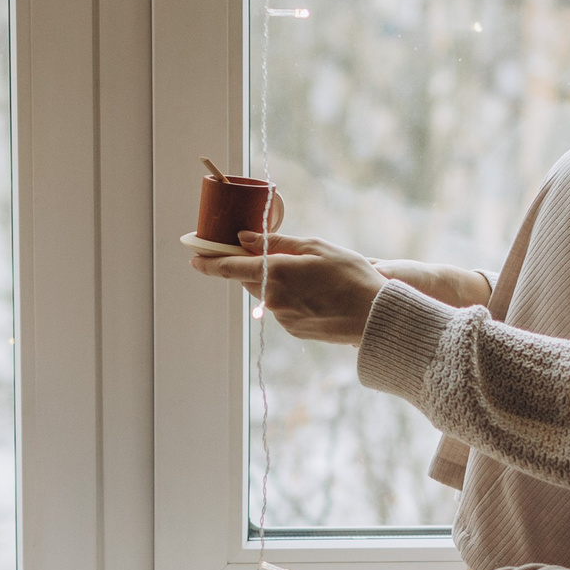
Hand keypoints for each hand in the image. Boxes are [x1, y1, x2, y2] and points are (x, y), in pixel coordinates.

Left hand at [192, 231, 385, 345]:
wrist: (375, 316)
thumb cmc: (350, 275)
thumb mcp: (315, 247)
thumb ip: (275, 243)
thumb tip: (243, 239)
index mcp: (275, 272)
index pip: (230, 267)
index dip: (210, 262)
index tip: (195, 257)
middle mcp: (272, 298)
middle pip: (249, 279)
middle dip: (254, 267)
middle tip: (275, 256)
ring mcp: (281, 317)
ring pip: (266, 294)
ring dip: (276, 282)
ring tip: (311, 277)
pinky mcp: (293, 330)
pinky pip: (281, 308)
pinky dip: (290, 298)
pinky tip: (316, 294)